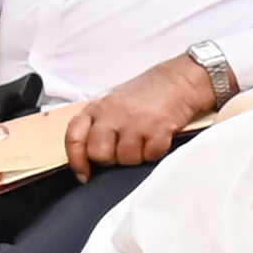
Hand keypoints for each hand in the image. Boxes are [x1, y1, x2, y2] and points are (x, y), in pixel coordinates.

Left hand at [69, 51, 221, 169]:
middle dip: (111, 158)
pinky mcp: (157, 128)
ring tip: (143, 140)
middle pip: (99, 154)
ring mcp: (135, 121)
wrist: (178, 80)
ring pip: (125, 159)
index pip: (74, 137)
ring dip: (136, 156)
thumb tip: (88, 154)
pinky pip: (150, 156)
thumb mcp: (112, 102)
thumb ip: (97, 124)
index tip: (84, 172)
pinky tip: (157, 138)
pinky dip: (155, 152)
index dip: (76, 159)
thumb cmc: (146, 93)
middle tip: (122, 149)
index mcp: (97, 107)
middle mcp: (112, 113)